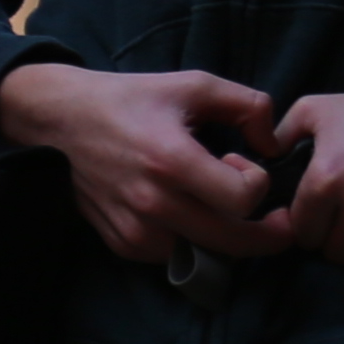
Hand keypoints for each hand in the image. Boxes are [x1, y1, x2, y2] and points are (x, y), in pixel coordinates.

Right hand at [0, 62, 291, 266]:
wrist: (61, 121)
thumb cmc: (133, 99)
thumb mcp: (195, 85)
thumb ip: (248, 105)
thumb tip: (274, 145)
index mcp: (171, 160)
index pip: (241, 200)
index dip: (258, 184)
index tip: (244, 164)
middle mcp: (152, 203)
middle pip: (232, 243)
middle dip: (267, 235)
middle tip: (281, 223)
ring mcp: (134, 229)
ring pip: (205, 256)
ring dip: (226, 239)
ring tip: (224, 209)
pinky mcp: (122, 244)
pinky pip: (175, 258)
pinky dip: (193, 243)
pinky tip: (191, 215)